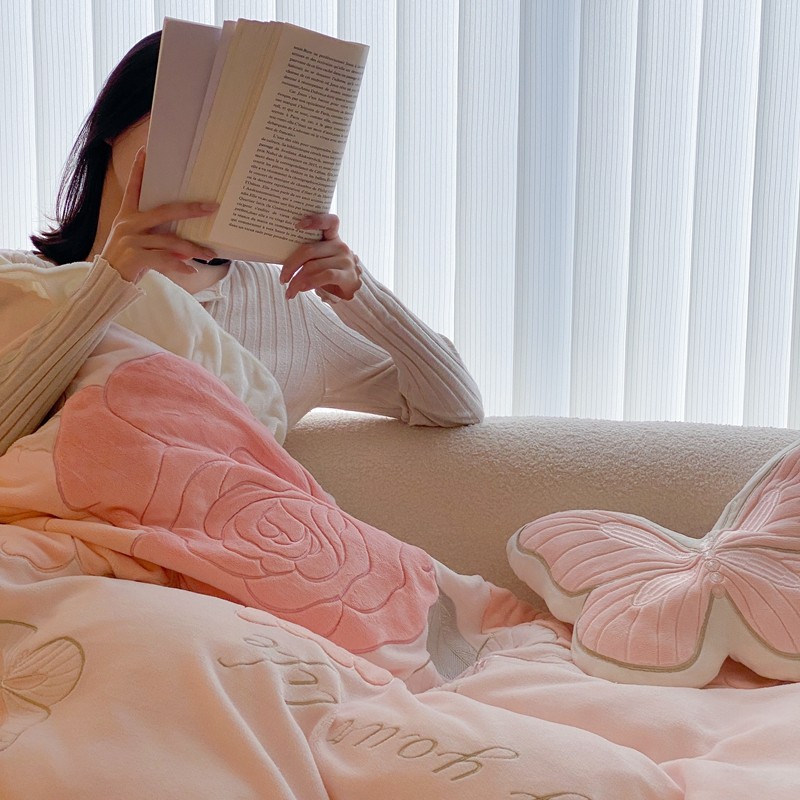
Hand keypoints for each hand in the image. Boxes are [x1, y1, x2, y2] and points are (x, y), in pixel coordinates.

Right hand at [101, 147, 218, 282]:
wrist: (107, 283)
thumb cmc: (126, 261)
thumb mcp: (138, 243)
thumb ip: (159, 238)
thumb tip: (187, 246)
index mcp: (127, 216)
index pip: (134, 188)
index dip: (139, 170)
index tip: (145, 151)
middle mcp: (128, 224)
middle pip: (165, 211)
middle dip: (190, 209)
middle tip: (211, 207)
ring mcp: (130, 239)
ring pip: (170, 241)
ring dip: (193, 248)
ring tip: (210, 254)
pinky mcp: (134, 256)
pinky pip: (165, 259)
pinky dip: (180, 266)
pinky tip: (192, 270)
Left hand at [280, 213, 361, 299]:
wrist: (354, 292)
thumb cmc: (332, 274)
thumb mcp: (322, 260)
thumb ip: (309, 255)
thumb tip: (282, 259)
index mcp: (332, 238)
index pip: (330, 221)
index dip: (315, 220)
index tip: (298, 225)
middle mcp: (340, 246)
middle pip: (309, 250)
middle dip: (291, 265)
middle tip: (282, 279)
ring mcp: (345, 260)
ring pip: (313, 266)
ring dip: (297, 281)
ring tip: (289, 292)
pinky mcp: (347, 275)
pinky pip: (325, 276)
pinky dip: (310, 283)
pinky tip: (301, 290)